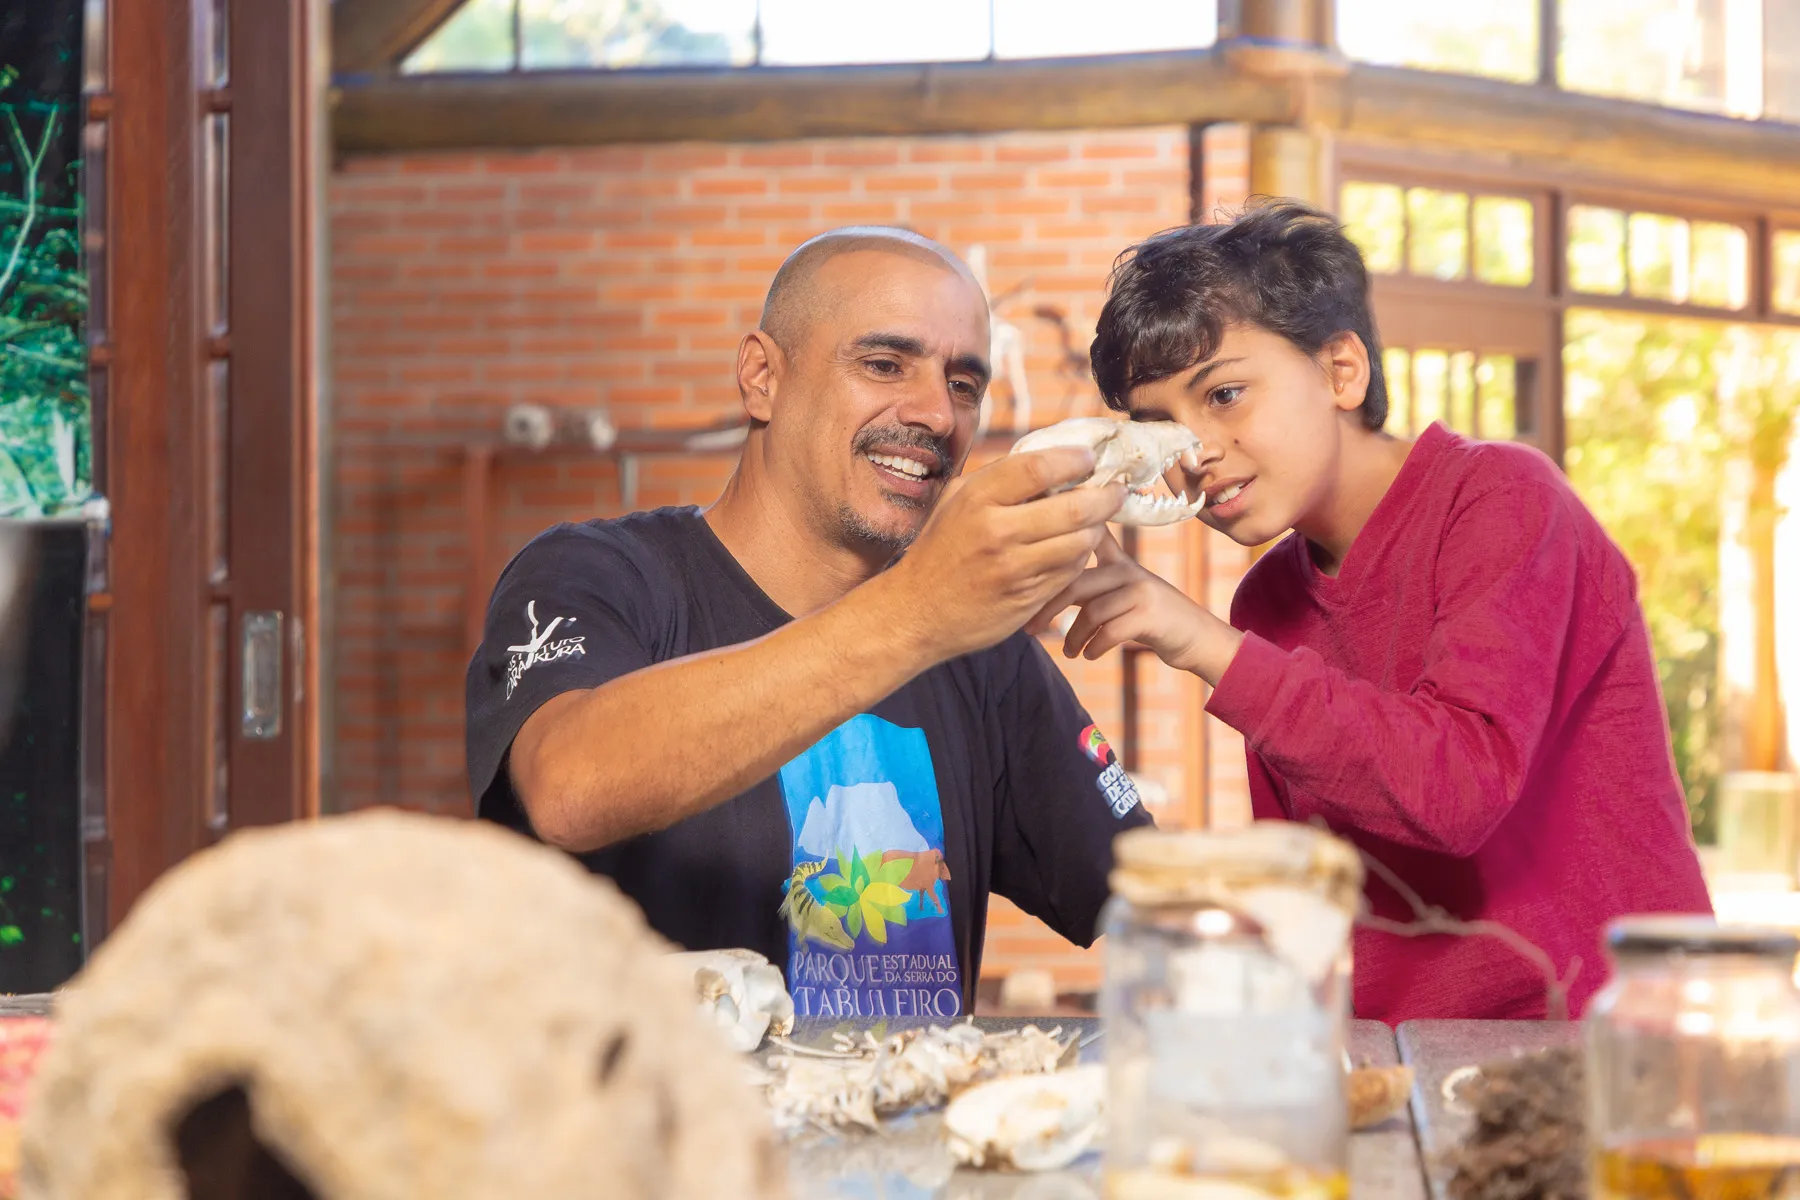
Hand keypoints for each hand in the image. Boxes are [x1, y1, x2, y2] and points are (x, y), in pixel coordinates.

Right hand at [876, 448, 1125, 664]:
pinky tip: (1073, 550)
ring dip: (1096, 530)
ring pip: (1081, 543)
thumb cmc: (939, 549)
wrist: (918, 612)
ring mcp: (1015, 569)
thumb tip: (1049, 456)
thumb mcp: (956, 501)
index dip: (1074, 459)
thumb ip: (998, 479)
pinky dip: (1079, 558)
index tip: (1089, 458)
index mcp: (978, 500)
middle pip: (1075, 507)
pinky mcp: (1027, 599)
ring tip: (1095, 521)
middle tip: (1116, 490)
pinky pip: (1071, 572)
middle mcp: (998, 533)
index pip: (1040, 468)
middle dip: (1106, 497)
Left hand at [1025, 529, 1245, 682]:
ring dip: (1073, 637)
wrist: (1198, 638)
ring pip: (1091, 611)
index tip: (1031, 543)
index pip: (1087, 538)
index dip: (1060, 534)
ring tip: (1069, 651)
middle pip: (1076, 582)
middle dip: (1048, 608)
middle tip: (1030, 628)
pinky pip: (1109, 630)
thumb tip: (1040, 588)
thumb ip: (1090, 585)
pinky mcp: (1149, 614)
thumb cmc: (1150, 618)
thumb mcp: (1122, 593)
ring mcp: (1140, 590)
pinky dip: (1094, 646)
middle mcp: (1128, 570)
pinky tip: (1089, 654)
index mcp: (1118, 561)